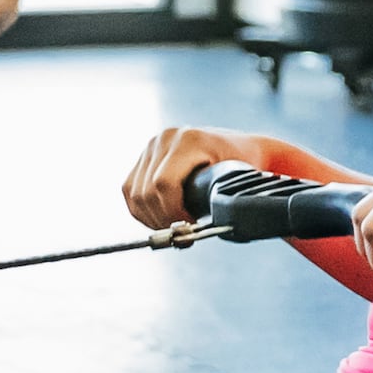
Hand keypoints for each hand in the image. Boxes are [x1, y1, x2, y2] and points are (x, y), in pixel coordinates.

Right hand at [122, 126, 286, 230]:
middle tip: (181, 233)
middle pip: (147, 191)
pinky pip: (129, 189)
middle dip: (162, 219)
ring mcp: (153, 146)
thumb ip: (215, 202)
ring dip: (150, 217)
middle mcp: (165, 139)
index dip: (172, 212)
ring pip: (134, 193)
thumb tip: (192, 232)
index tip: (189, 226)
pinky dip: (142, 210)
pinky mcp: (145, 156)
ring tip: (172, 227)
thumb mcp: (233, 182)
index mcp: (189, 140)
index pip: (164, 184)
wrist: (242, 149)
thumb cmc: (243, 167)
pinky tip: (159, 218)